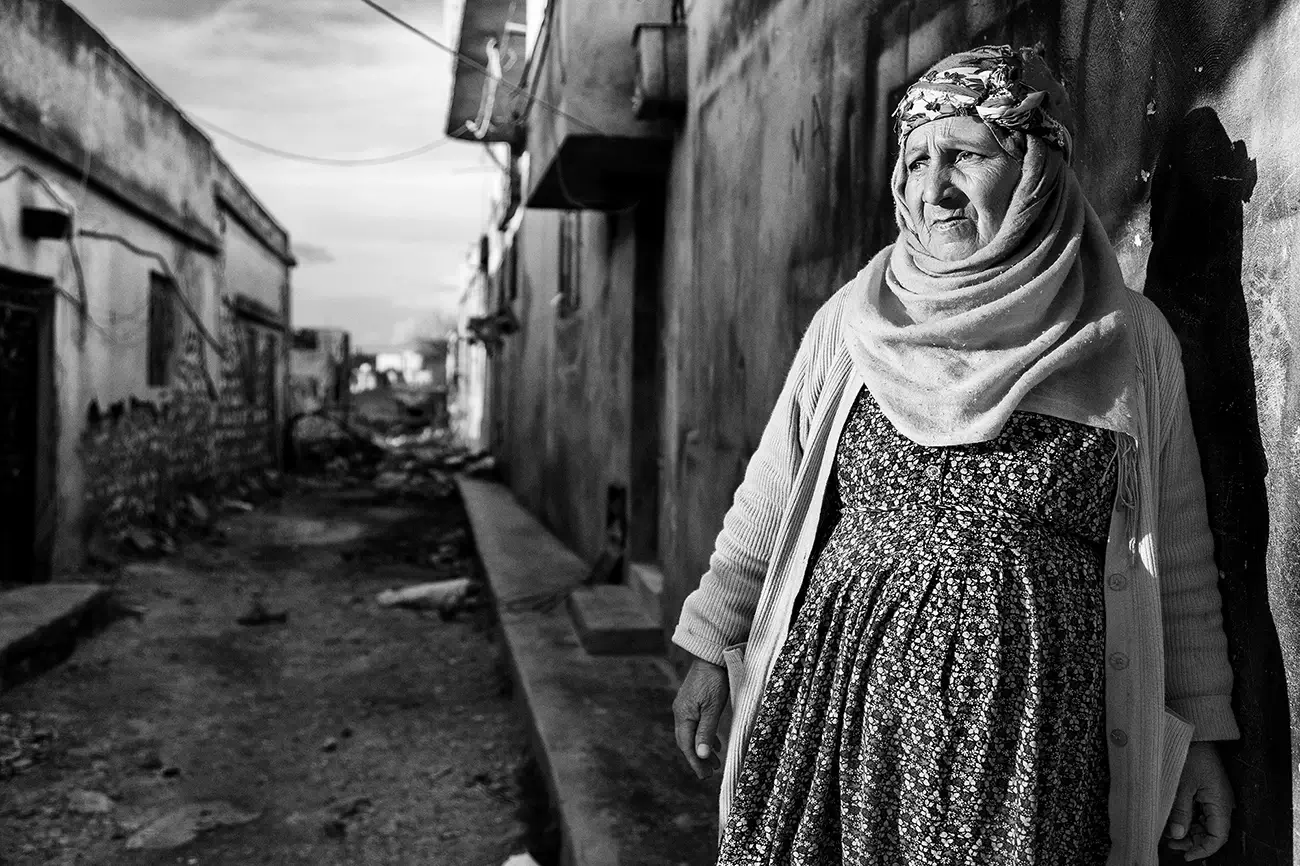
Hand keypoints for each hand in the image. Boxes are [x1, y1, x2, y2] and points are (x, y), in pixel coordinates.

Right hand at [672, 658, 727, 778]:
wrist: (711, 655)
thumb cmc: (714, 681)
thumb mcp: (713, 708)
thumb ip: (706, 732)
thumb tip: (701, 755)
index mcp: (683, 715)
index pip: (686, 746)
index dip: (696, 762)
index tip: (706, 776)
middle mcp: (680, 712)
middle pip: (687, 742)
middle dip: (698, 759)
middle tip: (710, 774)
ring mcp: (685, 706)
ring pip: (692, 734)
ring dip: (702, 749)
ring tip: (715, 762)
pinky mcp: (692, 701)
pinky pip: (695, 724)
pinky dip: (704, 736)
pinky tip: (714, 743)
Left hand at [1165, 741, 1232, 859]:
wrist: (1196, 733)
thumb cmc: (1191, 755)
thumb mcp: (1182, 784)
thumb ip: (1181, 811)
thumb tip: (1177, 835)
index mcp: (1220, 803)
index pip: (1218, 837)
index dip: (1203, 849)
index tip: (1186, 856)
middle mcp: (1220, 803)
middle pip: (1211, 832)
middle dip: (1192, 841)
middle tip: (1170, 844)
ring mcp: (1213, 798)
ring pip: (1204, 824)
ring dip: (1189, 831)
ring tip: (1168, 835)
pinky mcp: (1205, 792)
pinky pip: (1200, 812)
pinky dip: (1188, 819)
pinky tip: (1173, 822)